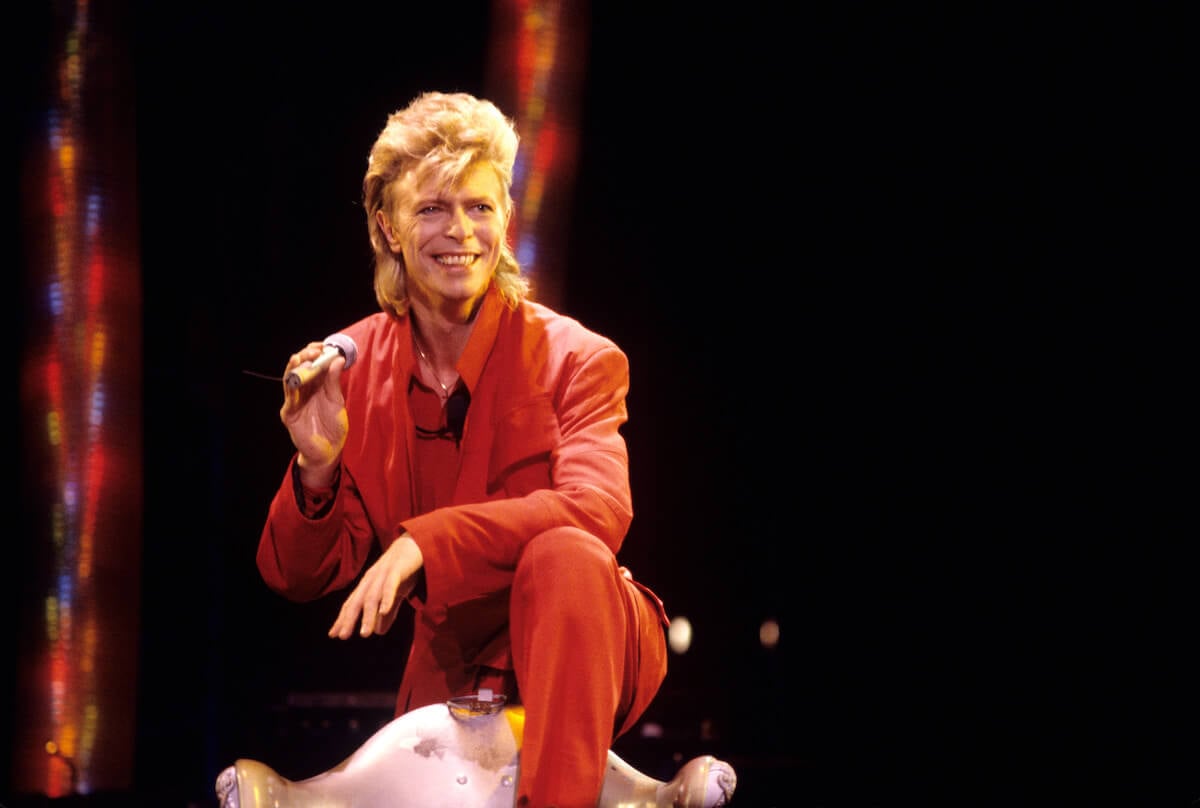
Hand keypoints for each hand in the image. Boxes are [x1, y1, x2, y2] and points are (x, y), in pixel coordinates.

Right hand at [280, 341, 348, 483]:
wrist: (329, 451)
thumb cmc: (333, 426)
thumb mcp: (337, 400)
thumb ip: (334, 381)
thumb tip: (338, 359)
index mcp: (314, 386)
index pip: (311, 363)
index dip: (316, 352)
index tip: (326, 345)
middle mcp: (302, 391)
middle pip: (299, 368)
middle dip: (306, 356)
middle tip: (316, 351)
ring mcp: (294, 402)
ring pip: (290, 380)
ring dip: (296, 368)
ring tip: (303, 358)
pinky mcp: (289, 414)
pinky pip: (289, 398)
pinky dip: (292, 387)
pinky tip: (297, 378)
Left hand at [329, 534, 423, 638]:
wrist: (418, 543)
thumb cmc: (404, 570)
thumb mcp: (395, 594)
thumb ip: (388, 612)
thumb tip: (378, 631)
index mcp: (368, 585)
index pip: (352, 603)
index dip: (343, 618)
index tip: (333, 635)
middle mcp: (371, 579)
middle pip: (357, 601)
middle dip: (349, 619)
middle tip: (343, 636)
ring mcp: (383, 573)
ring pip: (372, 597)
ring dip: (367, 616)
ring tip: (365, 634)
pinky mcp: (397, 569)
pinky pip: (390, 585)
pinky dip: (386, 598)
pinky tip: (383, 611)